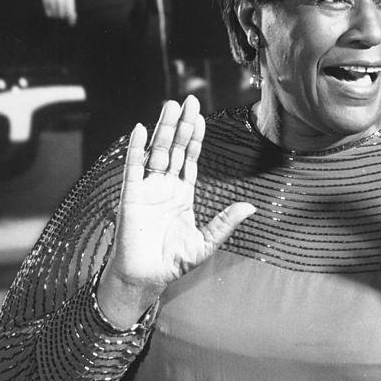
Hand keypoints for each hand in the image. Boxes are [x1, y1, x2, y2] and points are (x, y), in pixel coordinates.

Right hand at [41, 0, 76, 24]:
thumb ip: (72, 5)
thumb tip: (73, 16)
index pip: (70, 13)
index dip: (71, 20)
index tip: (71, 24)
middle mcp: (59, 0)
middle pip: (62, 16)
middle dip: (64, 17)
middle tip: (65, 16)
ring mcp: (52, 1)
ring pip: (55, 15)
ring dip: (58, 16)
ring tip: (60, 13)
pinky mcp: (46, 2)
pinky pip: (48, 13)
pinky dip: (52, 14)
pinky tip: (54, 12)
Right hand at [97, 96, 254, 327]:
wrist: (144, 280)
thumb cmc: (172, 263)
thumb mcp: (205, 243)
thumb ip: (225, 224)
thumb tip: (250, 207)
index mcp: (182, 194)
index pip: (190, 159)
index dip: (195, 138)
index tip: (201, 117)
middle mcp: (165, 187)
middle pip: (175, 149)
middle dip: (181, 125)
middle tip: (189, 100)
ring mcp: (147, 190)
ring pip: (157, 152)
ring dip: (162, 129)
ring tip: (169, 106)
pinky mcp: (130, 197)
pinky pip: (133, 169)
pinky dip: (136, 149)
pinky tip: (140, 130)